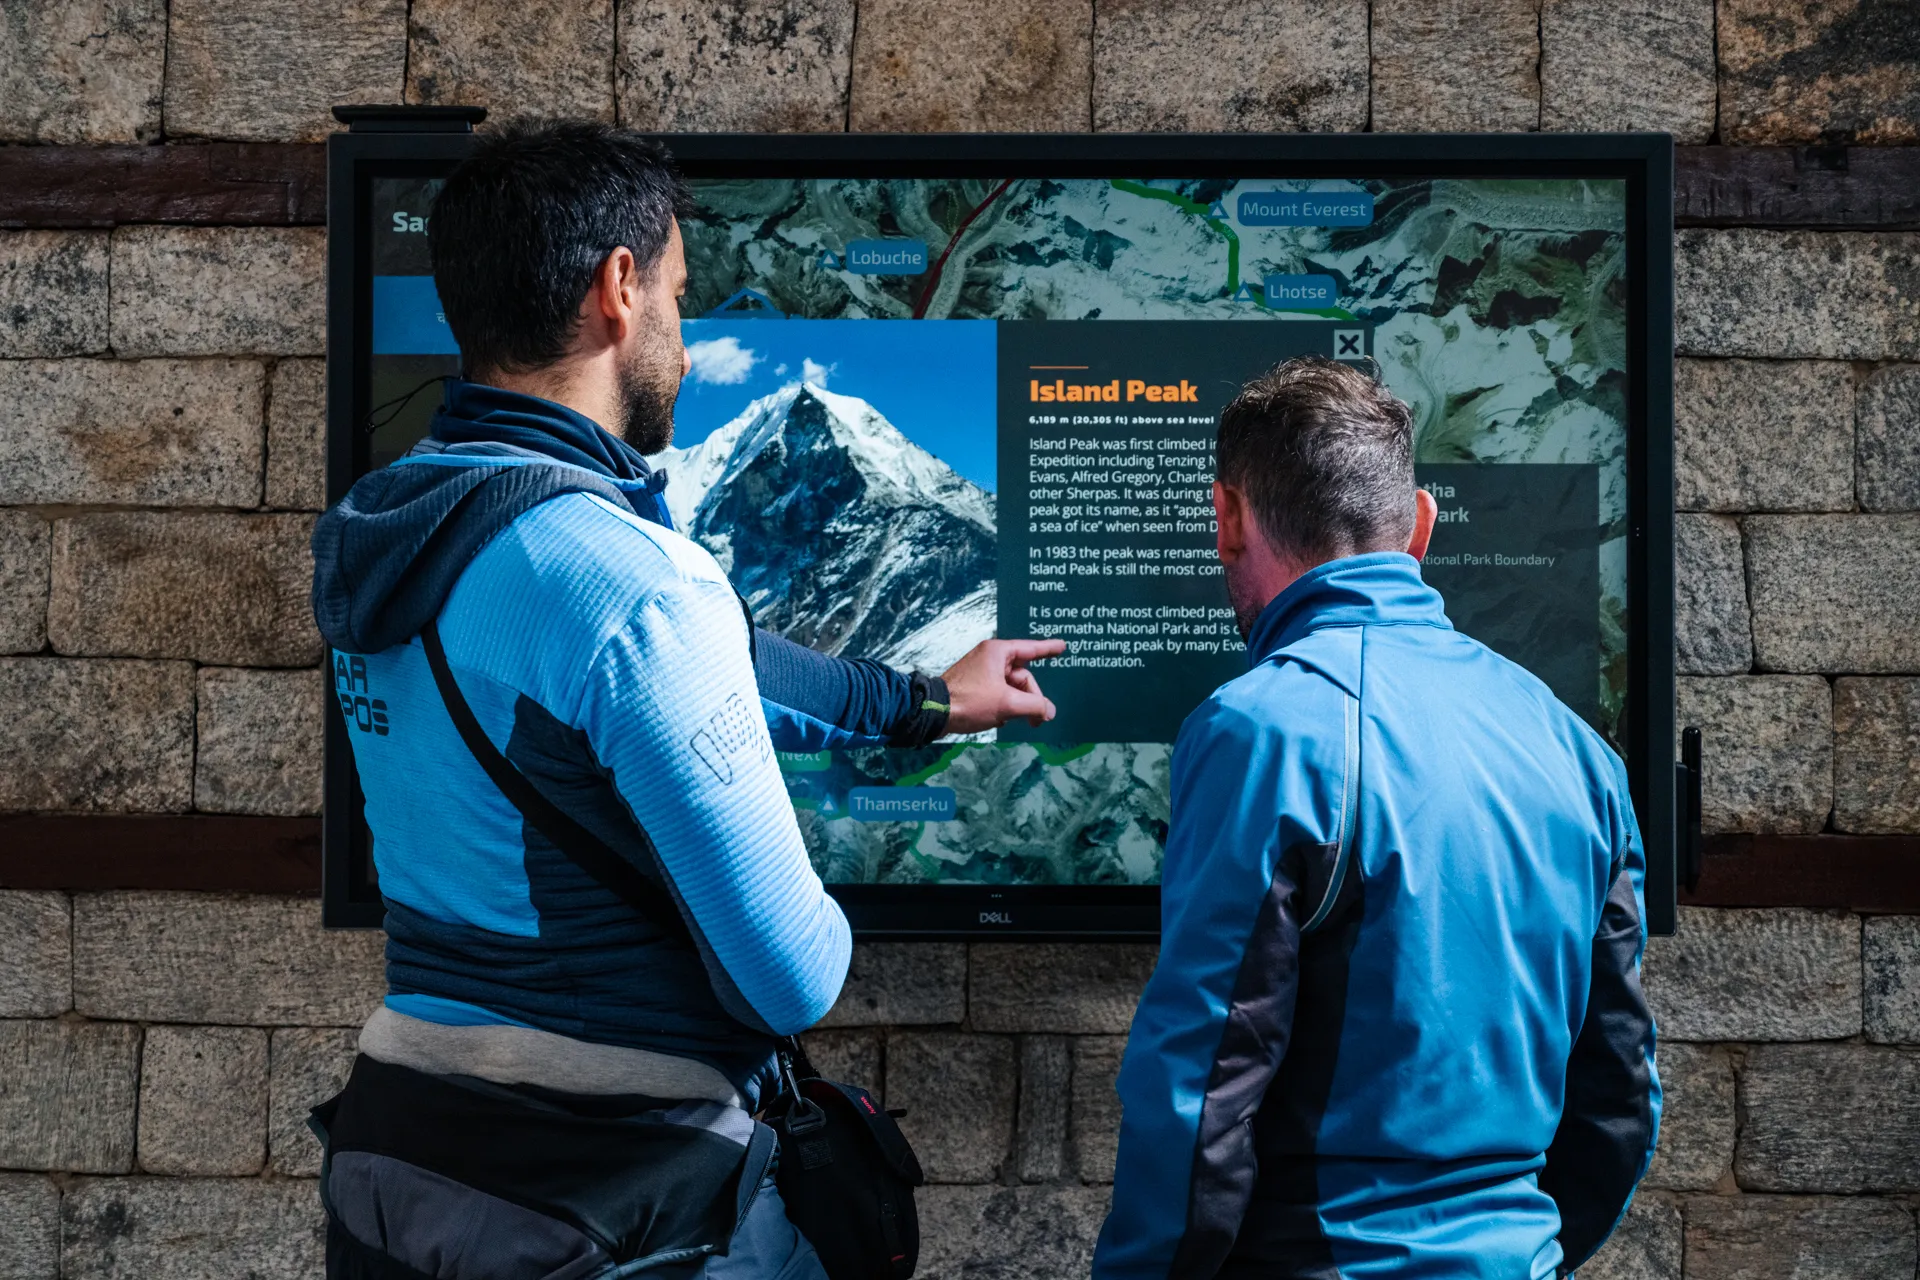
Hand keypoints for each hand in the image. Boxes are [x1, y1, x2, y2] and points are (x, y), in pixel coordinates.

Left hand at [940, 638, 1066, 733]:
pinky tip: (1002, 720)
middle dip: (1031, 698)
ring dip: (1018, 704)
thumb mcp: (1007, 703)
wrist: (934, 712)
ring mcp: (981, 672)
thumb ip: (1034, 706)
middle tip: (1037, 720)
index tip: (1063, 646)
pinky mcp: (974, 686)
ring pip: (1011, 687)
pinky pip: (999, 693)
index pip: (1030, 649)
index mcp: (998, 652)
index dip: (1048, 649)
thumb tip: (1049, 711)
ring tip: (1018, 722)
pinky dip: (1004, 706)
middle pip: (1022, 676)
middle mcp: (990, 658)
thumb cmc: (971, 700)